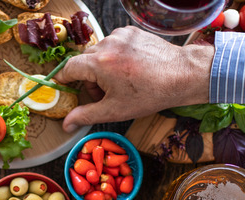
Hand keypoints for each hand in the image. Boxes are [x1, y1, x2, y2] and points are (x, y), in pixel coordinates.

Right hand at [54, 26, 213, 128]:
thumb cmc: (150, 93)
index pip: (69, 68)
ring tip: (122, 81)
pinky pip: (114, 44)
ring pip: (99, 52)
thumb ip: (86, 115)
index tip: (62, 87)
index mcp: (100, 63)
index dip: (63, 79)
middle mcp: (108, 44)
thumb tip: (66, 124)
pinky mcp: (131, 32)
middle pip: (85, 61)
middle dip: (90, 79)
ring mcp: (121, 35)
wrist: (182, 75)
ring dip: (103, 67)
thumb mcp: (114, 110)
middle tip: (106, 94)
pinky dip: (116, 56)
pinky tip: (130, 68)